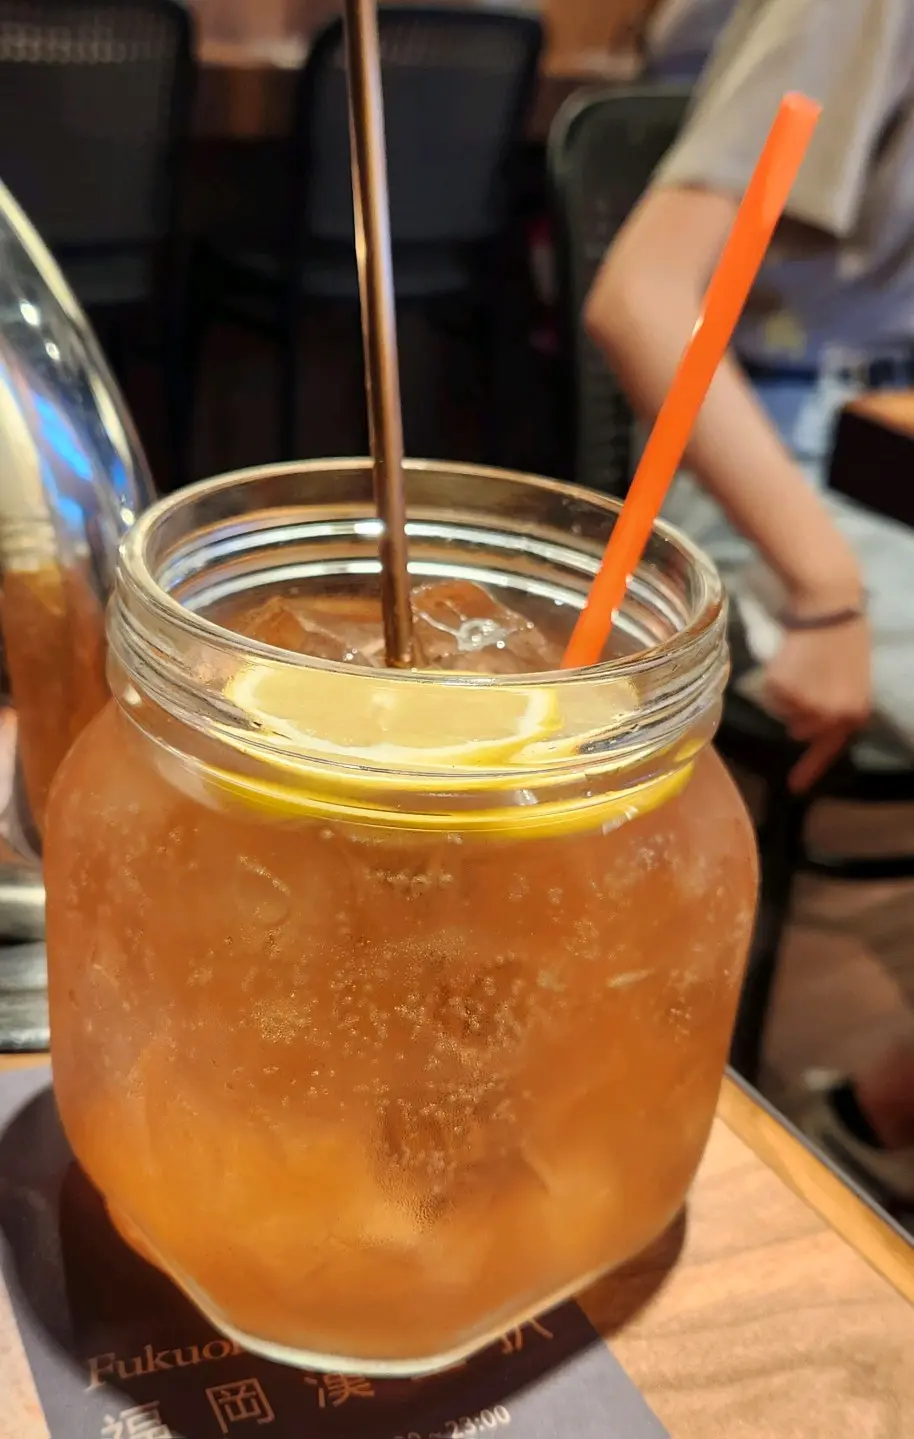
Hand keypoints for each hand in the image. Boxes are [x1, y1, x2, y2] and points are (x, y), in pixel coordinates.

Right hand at [762, 615, 870, 791]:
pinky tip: (789, 658)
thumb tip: (806, 730)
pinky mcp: (782, 688)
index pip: (829, 749)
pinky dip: (773, 679)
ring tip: (799, 664)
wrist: (829, 603)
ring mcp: (805, 703)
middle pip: (800, 729)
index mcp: (853, 712)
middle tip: (802, 680)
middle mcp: (830, 714)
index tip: (794, 787)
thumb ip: (836, 705)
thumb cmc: (842, 634)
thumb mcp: (851, 677)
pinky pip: (769, 694)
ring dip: (785, 694)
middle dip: (798, 711)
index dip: (810, 769)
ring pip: (783, 711)